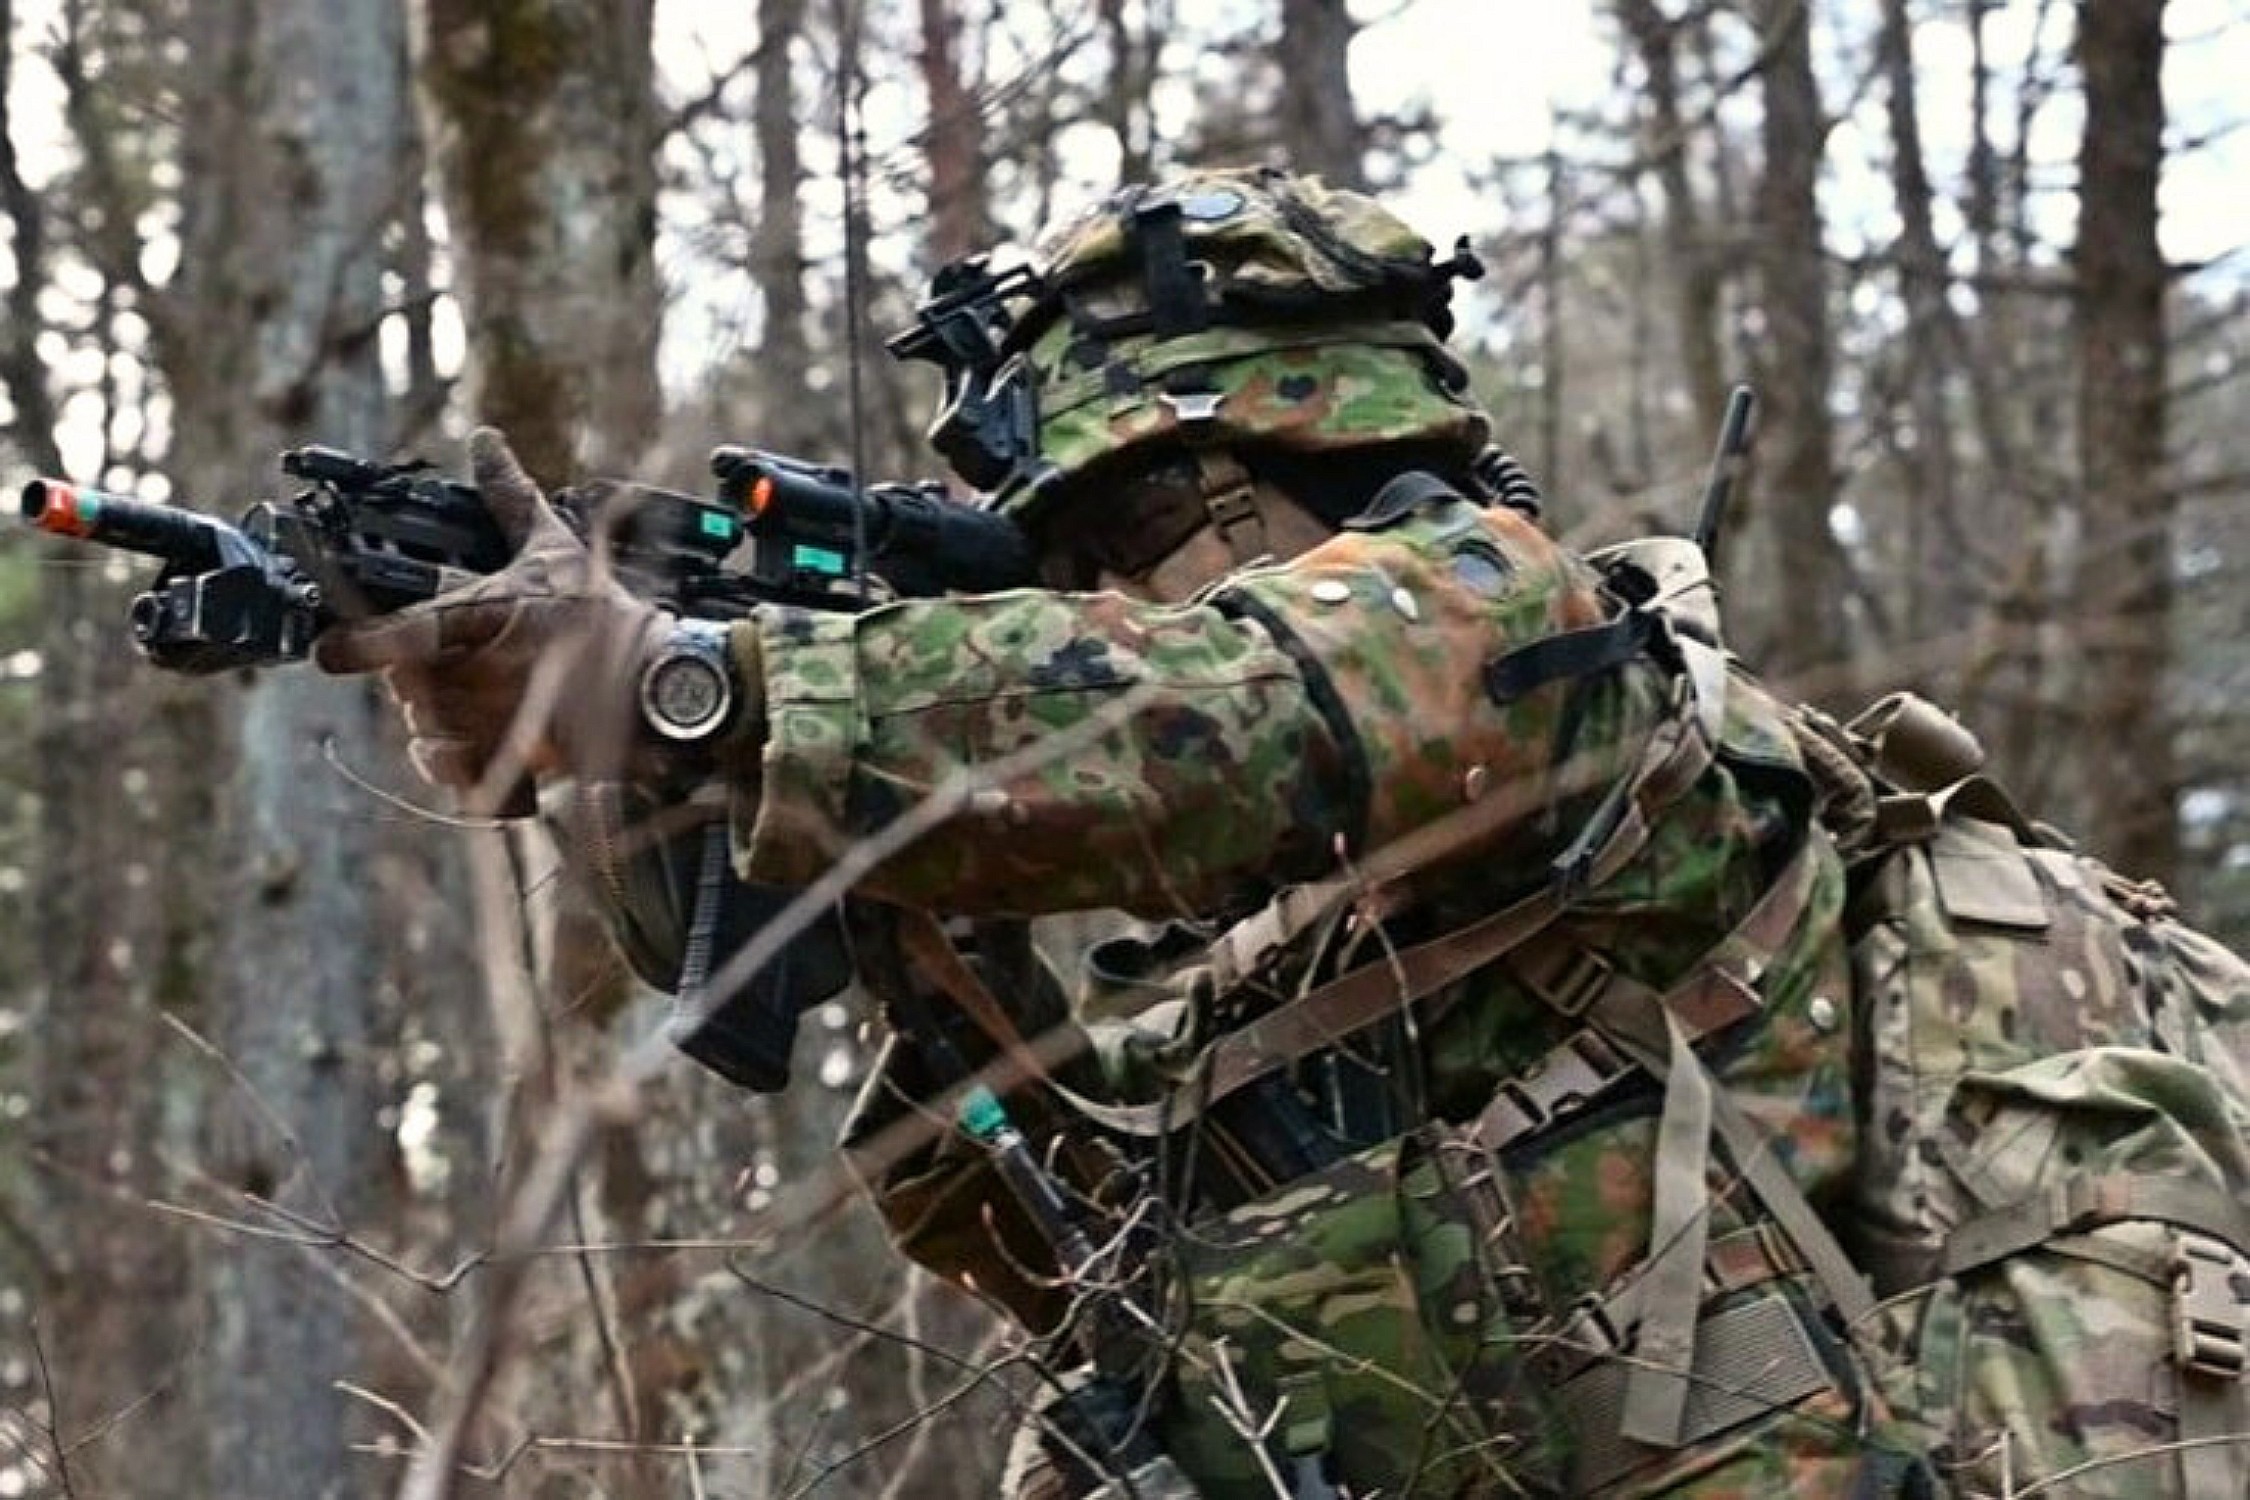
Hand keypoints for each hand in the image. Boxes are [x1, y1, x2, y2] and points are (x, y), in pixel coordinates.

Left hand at [314, 427, 668, 807]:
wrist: (659, 684)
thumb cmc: (604, 616)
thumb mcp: (555, 548)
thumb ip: (509, 497)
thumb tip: (486, 439)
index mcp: (489, 619)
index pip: (408, 634)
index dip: (360, 646)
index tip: (327, 653)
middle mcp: (483, 676)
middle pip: (407, 685)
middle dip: (418, 673)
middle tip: (457, 658)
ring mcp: (495, 726)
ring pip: (425, 726)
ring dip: (436, 713)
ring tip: (473, 694)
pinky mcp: (512, 769)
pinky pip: (450, 773)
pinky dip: (449, 762)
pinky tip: (466, 742)